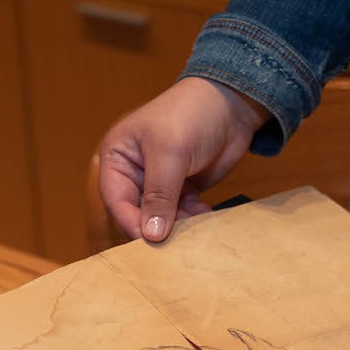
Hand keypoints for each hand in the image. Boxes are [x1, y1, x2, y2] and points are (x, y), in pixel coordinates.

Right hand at [98, 77, 269, 242]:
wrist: (232, 103)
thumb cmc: (192, 115)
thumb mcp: (171, 154)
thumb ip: (159, 196)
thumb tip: (151, 235)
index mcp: (118, 157)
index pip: (117, 200)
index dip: (131, 223)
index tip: (150, 242)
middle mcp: (133, 173)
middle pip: (137, 213)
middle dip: (155, 228)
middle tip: (174, 246)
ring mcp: (158, 183)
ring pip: (161, 218)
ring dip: (177, 228)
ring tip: (194, 235)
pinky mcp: (181, 190)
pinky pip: (182, 215)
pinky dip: (193, 222)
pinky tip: (206, 222)